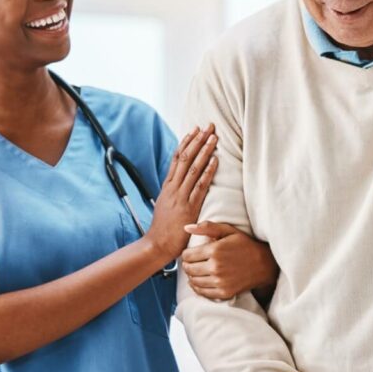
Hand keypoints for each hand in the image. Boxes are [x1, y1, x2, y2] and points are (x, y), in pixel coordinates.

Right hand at [145, 125, 217, 260]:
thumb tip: (178, 183)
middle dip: (198, 141)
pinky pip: (200, 186)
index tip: (195, 130)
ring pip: (193, 168)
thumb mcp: (164, 205)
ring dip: (205, 151)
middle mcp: (173, 188)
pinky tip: (216, 161)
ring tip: (214, 138)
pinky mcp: (189, 207)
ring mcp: (180, 197)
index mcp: (167, 186)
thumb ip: (172, 193)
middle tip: (208, 126)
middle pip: (185, 158)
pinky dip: (208, 172)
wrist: (156, 245)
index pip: (177, 159)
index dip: (186, 143)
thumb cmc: (162, 228)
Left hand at [181, 221, 278, 299]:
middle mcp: (216, 267)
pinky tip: (199, 281)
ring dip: (191, 276)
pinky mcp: (224, 292)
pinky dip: (197, 287)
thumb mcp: (228, 230)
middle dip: (187, 265)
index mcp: (215, 250)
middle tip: (191, 263)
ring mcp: (220, 281)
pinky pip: (202, 292)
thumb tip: (186, 227)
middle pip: (188, 269)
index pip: (187, 255)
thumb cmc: (245, 245)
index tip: (190, 253)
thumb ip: (207, 227)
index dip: (186, 254)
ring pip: (193, 281)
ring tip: (195, 271)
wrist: (263, 264)